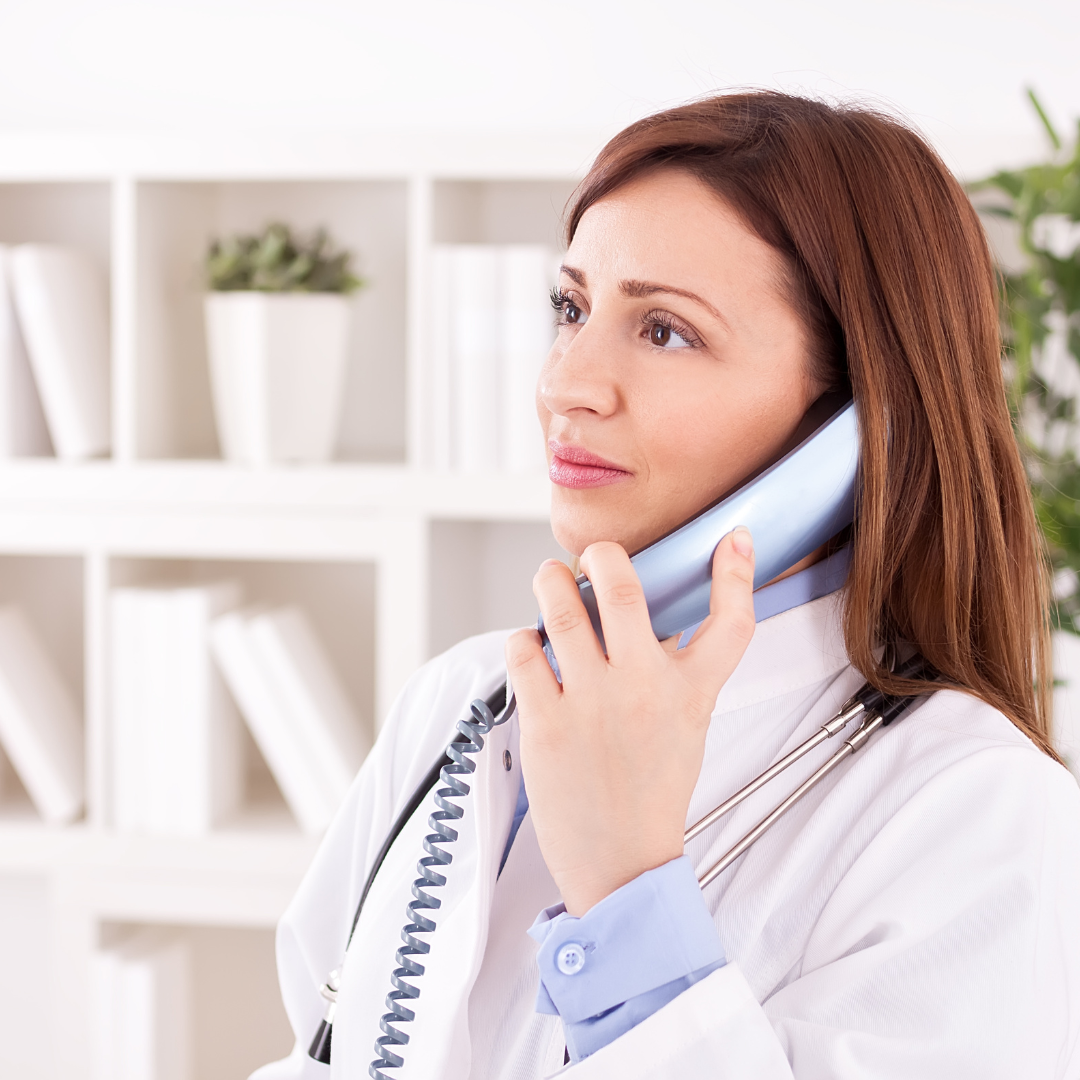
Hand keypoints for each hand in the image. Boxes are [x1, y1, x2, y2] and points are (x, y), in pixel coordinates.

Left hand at [505, 529, 755, 915]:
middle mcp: (644, 688)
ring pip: (560, 608)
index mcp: (690, 692)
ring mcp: (592, 703)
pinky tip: (533, 648)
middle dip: (601, 554)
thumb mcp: (686, 726)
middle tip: (592, 555)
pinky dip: (524, 639)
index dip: (738, 571)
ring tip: (550, 580)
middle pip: (621, 588)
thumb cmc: (652, 792)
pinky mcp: (546, 724)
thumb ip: (678, 672)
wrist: (622, 864)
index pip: (732, 622)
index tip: (732, 537)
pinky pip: (523, 651)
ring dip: (549, 581)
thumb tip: (659, 618)